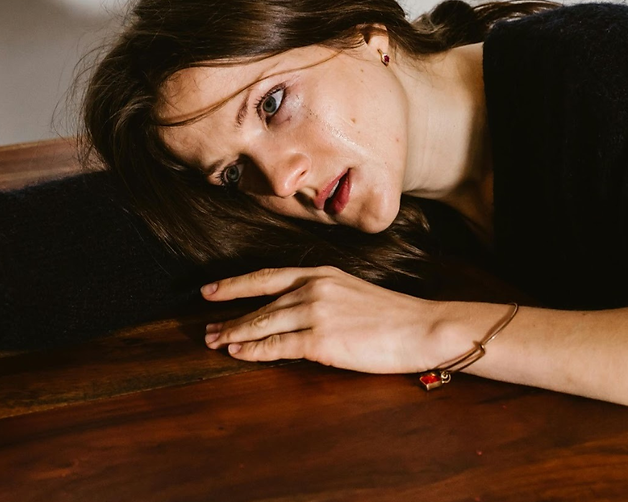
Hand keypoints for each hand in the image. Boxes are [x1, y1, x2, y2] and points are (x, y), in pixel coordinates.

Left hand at [201, 266, 449, 373]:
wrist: (421, 327)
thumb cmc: (393, 316)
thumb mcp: (352, 292)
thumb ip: (322, 296)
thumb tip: (294, 312)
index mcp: (321, 273)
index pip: (267, 276)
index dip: (235, 284)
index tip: (210, 291)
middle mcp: (313, 288)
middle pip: (260, 302)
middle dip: (229, 316)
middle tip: (206, 328)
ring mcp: (315, 313)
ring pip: (263, 323)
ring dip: (235, 334)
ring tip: (214, 342)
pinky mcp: (320, 340)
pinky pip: (277, 346)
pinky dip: (253, 350)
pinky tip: (238, 353)